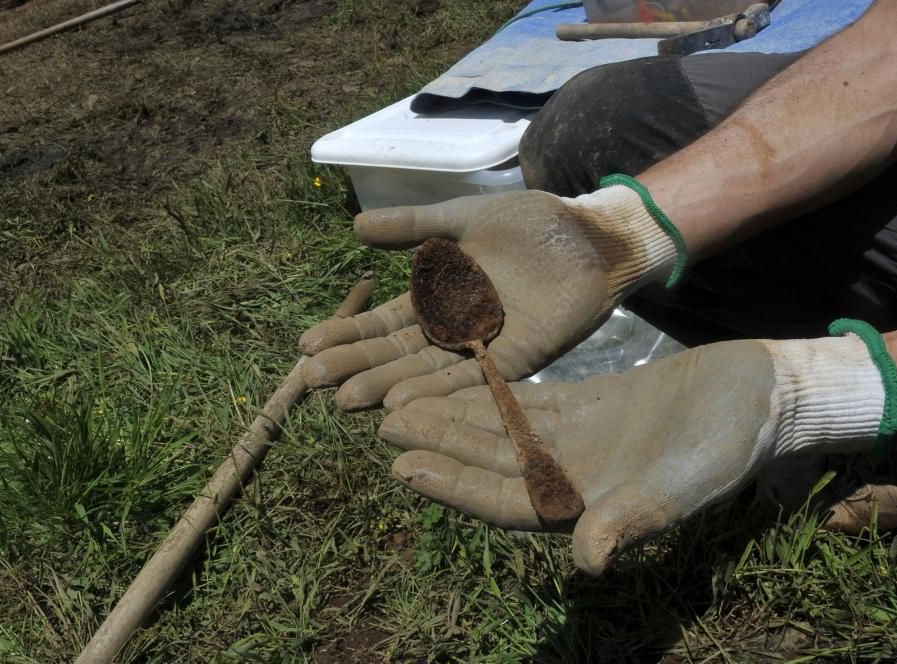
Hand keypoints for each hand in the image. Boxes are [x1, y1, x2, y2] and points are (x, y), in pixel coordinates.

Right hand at [300, 187, 676, 410]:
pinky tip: (404, 402)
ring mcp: (482, 346)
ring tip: (347, 397)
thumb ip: (412, 226)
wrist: (589, 232)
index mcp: (438, 296)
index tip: (307, 346)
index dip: (347, 334)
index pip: (383, 322)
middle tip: (312, 381)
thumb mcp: (460, 219)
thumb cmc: (529, 223)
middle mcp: (453, 328)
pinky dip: (438, 391)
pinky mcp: (516, 358)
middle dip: (355, 365)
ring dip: (386, 384)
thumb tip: (354, 225)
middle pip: (396, 352)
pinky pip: (473, 378)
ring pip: (426, 370)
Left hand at [379, 334, 888, 573]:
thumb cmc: (728, 443)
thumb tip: (588, 561)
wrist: (759, 394)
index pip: (505, 500)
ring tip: (401, 400)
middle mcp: (571, 476)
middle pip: (489, 462)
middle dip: (438, 445)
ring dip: (452, 416)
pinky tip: (454, 376)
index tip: (402, 468)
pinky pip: (524, 401)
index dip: (453, 486)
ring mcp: (575, 441)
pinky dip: (488, 391)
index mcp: (586, 504)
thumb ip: (636, 518)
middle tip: (383, 424)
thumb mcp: (684, 482)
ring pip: (499, 430)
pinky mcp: (585, 405)